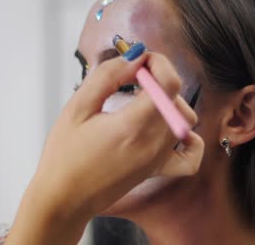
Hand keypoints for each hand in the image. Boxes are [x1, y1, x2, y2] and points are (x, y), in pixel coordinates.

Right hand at [5, 48, 203, 243]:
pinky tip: (169, 129)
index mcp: (133, 124)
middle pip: (176, 97)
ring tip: (143, 101)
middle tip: (133, 76)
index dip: (158, 62)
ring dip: (170, 102)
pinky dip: (188, 139)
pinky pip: (190, 155)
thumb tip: (134, 56)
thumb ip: (108, 76)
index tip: (139, 59)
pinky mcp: (157, 170)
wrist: (64, 198)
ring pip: (185, 119)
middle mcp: (153, 142)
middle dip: (159, 77)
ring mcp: (159, 158)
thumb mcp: (78, 107)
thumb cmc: (64, 154)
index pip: (168, 83)